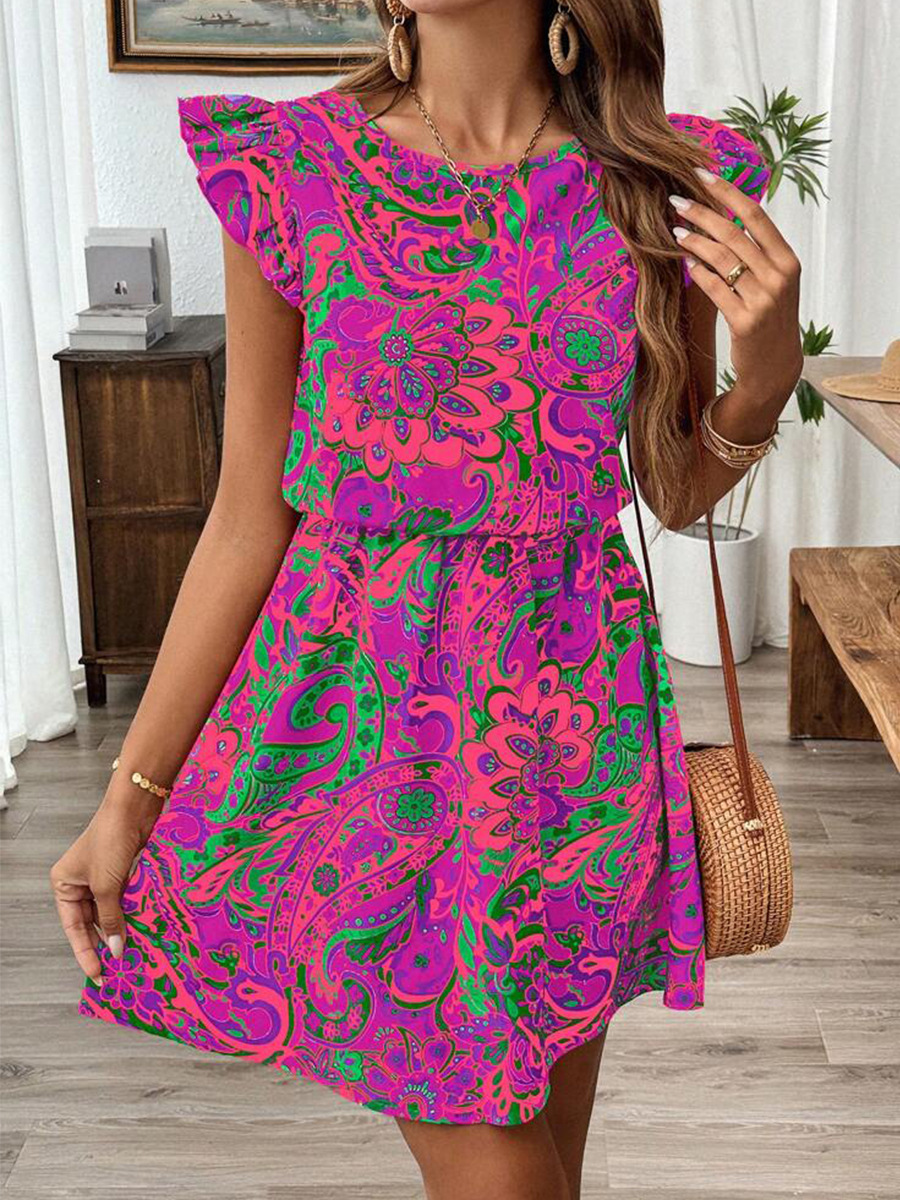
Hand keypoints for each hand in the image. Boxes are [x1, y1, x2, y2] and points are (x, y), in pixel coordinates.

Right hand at [50, 778, 162, 984]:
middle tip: (116, 970)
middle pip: (91, 922)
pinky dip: (132, 914)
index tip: (97, 974)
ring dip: (121, 930)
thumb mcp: (106, 885)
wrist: (134, 808)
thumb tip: (115, 949)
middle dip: (104, 943)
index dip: (85, 952)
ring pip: (110, 912)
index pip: (73, 927)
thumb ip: (111, 919)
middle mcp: (81, 882)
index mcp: (65, 884)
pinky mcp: (123, 872)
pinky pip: (125, 900)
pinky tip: (142, 931)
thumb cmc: (110, 841)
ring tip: (132, 955)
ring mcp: (102, 877)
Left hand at [670, 168, 803, 407]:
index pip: (756, 216)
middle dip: (701, 213)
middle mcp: (778, 277)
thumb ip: (757, 252)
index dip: (728, 192)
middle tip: (675, 201)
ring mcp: (762, 300)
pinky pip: (714, 289)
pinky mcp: (744, 322)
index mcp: (788, 260)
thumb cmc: (770, 318)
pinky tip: (686, 263)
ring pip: (721, 259)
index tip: (703, 175)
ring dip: (694, 241)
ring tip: (675, 231)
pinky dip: (698, 273)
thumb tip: (723, 213)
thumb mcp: (774, 281)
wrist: (775, 366)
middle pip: (733, 234)